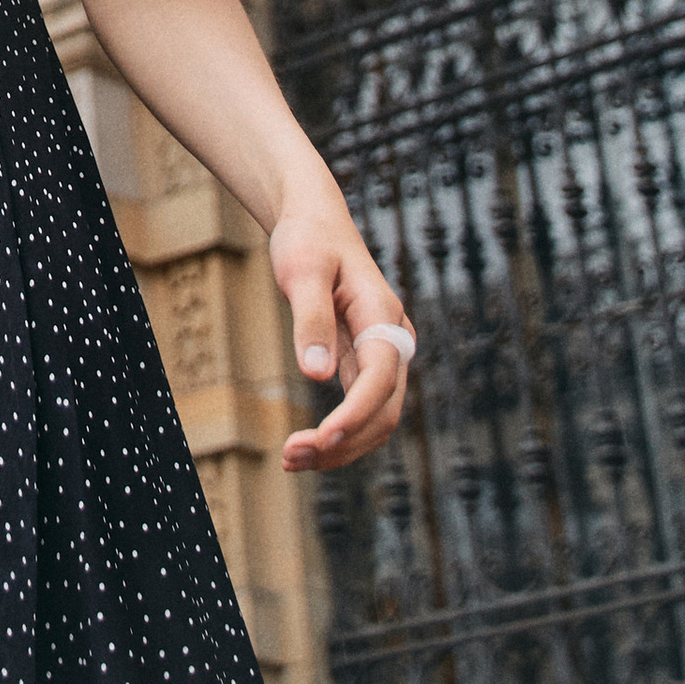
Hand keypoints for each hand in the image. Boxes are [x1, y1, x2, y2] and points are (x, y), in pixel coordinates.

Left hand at [271, 194, 413, 475]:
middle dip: (344, 442)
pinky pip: (361, 410)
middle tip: (292, 457)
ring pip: (376, 418)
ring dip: (341, 447)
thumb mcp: (302, 269)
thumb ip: (311, 319)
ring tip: (291, 460)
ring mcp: (383, 356)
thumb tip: (316, 375)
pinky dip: (338, 434)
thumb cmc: (308, 240)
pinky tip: (306, 449)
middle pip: (384, 411)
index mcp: (382, 315)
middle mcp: (393, 341)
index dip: (354, 414)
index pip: (380, 378)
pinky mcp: (366, 365)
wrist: (317, 222)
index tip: (321, 439)